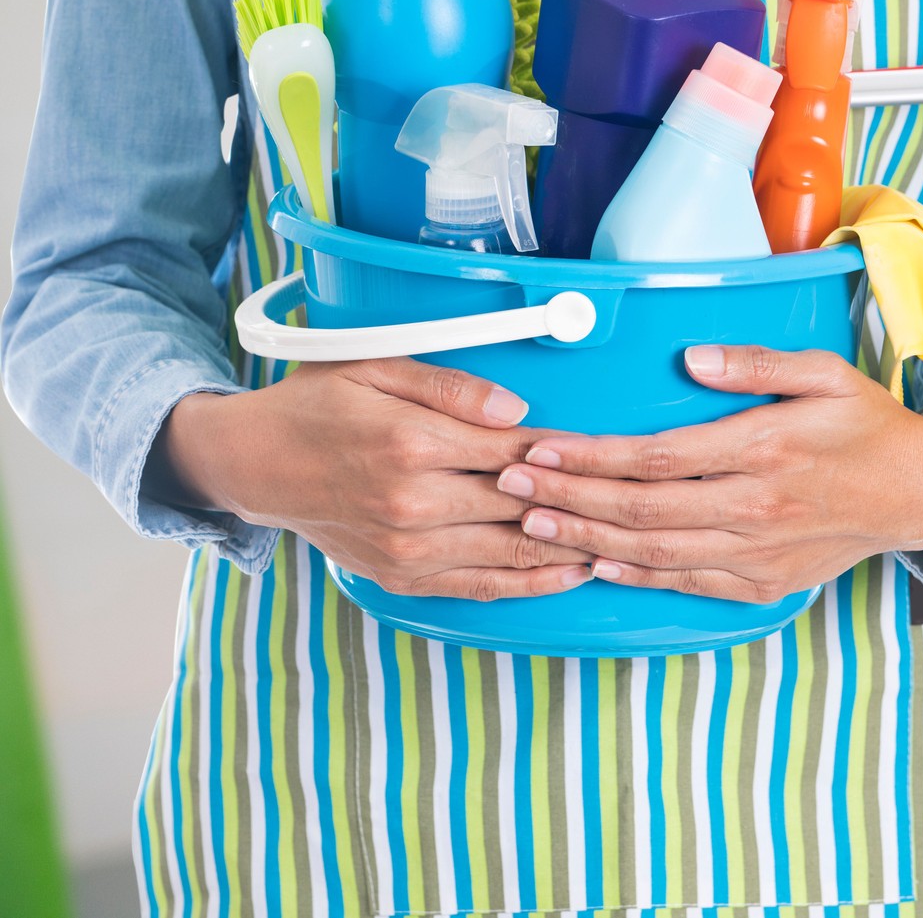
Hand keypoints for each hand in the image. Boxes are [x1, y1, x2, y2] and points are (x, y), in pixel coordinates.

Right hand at [157, 359, 594, 599]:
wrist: (255, 464)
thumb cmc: (318, 405)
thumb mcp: (377, 367)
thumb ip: (452, 388)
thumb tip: (518, 412)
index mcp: (411, 444)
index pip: (516, 451)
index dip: (569, 454)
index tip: (610, 452)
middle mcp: (412, 503)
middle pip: (522, 505)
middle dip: (582, 502)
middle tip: (636, 498)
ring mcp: (407, 549)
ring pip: (511, 553)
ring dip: (571, 548)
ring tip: (624, 537)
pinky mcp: (401, 578)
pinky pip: (481, 586)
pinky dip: (532, 583)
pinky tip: (573, 573)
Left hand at [494, 345, 922, 602]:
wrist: (918, 492)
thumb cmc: (868, 425)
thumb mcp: (825, 372)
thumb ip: (756, 364)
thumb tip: (691, 360)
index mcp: (766, 448)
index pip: (658, 458)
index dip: (592, 457)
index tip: (542, 447)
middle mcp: (756, 506)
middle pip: (641, 510)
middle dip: (567, 497)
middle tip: (509, 483)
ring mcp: (759, 552)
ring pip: (655, 553)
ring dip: (586, 539)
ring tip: (532, 522)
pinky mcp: (764, 583)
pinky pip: (688, 582)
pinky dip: (636, 575)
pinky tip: (595, 561)